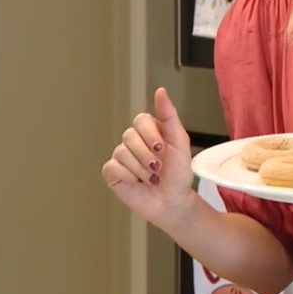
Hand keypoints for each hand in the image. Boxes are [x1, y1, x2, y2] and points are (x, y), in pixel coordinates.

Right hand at [102, 87, 197, 225]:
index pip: (140, 120)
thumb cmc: (178, 174)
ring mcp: (121, 157)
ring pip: (122, 152)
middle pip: (129, 136)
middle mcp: (133, 142)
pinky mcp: (113, 173)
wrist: (173, 202)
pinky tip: (137, 182)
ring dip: (141, 169)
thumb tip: (160, 91)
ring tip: (152, 178)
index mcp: (149, 131)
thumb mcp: (180, 142)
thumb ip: (169, 115)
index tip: (163, 148)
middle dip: (148, 155)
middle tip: (159, 167)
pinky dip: (128, 176)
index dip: (151, 135)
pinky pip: (113, 167)